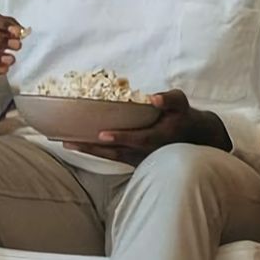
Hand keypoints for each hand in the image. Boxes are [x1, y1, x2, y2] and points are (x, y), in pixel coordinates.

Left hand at [63, 90, 231, 165]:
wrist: (193, 138)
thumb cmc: (183, 117)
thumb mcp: (181, 103)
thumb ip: (170, 99)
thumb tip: (154, 98)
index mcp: (158, 138)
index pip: (137, 139)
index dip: (120, 137)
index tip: (102, 134)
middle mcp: (146, 152)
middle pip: (116, 152)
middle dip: (92, 147)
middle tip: (69, 141)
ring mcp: (139, 160)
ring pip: (111, 157)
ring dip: (89, 151)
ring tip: (66, 143)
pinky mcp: (134, 161)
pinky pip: (112, 157)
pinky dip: (95, 152)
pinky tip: (78, 144)